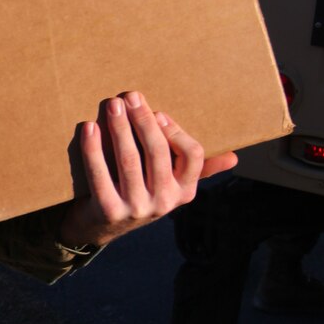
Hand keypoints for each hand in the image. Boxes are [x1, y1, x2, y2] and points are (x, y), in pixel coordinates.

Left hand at [59, 92, 237, 246]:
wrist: (101, 227)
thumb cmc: (139, 192)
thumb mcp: (170, 184)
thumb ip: (198, 169)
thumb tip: (234, 158)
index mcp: (184, 190)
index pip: (193, 155)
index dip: (175, 132)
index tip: (158, 113)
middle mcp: (164, 202)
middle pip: (157, 152)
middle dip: (142, 120)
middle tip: (129, 97)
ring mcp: (137, 208)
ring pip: (129, 159)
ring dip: (120, 128)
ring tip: (112, 105)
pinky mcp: (109, 211)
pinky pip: (100, 174)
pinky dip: (93, 148)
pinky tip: (89, 127)